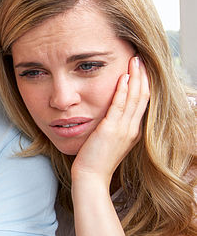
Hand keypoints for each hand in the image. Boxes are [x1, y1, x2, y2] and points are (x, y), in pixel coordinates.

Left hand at [72, 56, 149, 182]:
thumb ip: (112, 126)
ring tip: (134, 61)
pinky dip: (123, 90)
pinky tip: (123, 78)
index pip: (143, 102)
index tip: (140, 69)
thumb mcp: (108, 140)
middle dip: (142, 75)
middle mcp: (133, 129)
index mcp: (133, 131)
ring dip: (135, 77)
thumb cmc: (94, 159)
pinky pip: (120, 106)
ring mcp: (124, 129)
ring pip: (135, 98)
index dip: (143, 84)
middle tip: (140, 58)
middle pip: (143, 96)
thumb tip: (108, 114)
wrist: (91, 176)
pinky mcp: (111, 130)